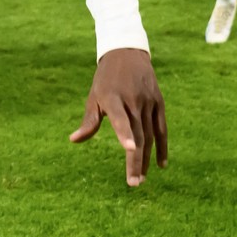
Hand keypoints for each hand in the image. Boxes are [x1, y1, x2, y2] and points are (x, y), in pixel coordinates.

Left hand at [69, 47, 169, 186]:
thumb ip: (89, 121)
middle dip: (135, 160)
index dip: (124, 133)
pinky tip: (160, 165)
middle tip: (133, 183)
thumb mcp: (94, 96)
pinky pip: (162, 129)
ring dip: (146, 159)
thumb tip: (74, 140)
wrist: (127, 53)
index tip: (129, 149)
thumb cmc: (105, 79)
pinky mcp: (159, 103)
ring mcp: (148, 101)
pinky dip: (162, 147)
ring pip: (149, 135)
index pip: (120, 118)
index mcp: (112, 97)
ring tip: (140, 179)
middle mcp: (132, 100)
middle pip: (136, 134)